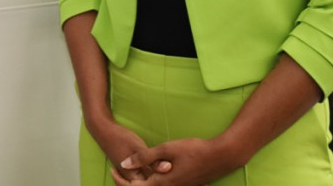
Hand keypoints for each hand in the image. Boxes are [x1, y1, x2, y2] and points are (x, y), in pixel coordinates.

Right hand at [86, 118, 171, 181]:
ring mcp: (129, 171)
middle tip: (171, 168)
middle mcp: (130, 176)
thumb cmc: (120, 137)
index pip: (152, 183)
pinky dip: (150, 170)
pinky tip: (157, 164)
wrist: (103, 129)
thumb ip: (152, 160)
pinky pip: (141, 173)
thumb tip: (169, 168)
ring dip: (155, 175)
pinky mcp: (129, 166)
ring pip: (145, 178)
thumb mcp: (138, 147)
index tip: (174, 172)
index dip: (164, 179)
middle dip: (160, 178)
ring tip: (166, 166)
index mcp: (133, 175)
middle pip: (149, 182)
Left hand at [114, 137, 241, 185]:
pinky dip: (154, 181)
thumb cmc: (194, 150)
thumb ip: (144, 157)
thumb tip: (123, 163)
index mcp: (162, 182)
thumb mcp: (166, 149)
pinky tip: (152, 172)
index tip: (112, 169)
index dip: (121, 180)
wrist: (221, 157)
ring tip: (131, 171)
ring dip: (142, 182)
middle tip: (117, 171)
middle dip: (129, 182)